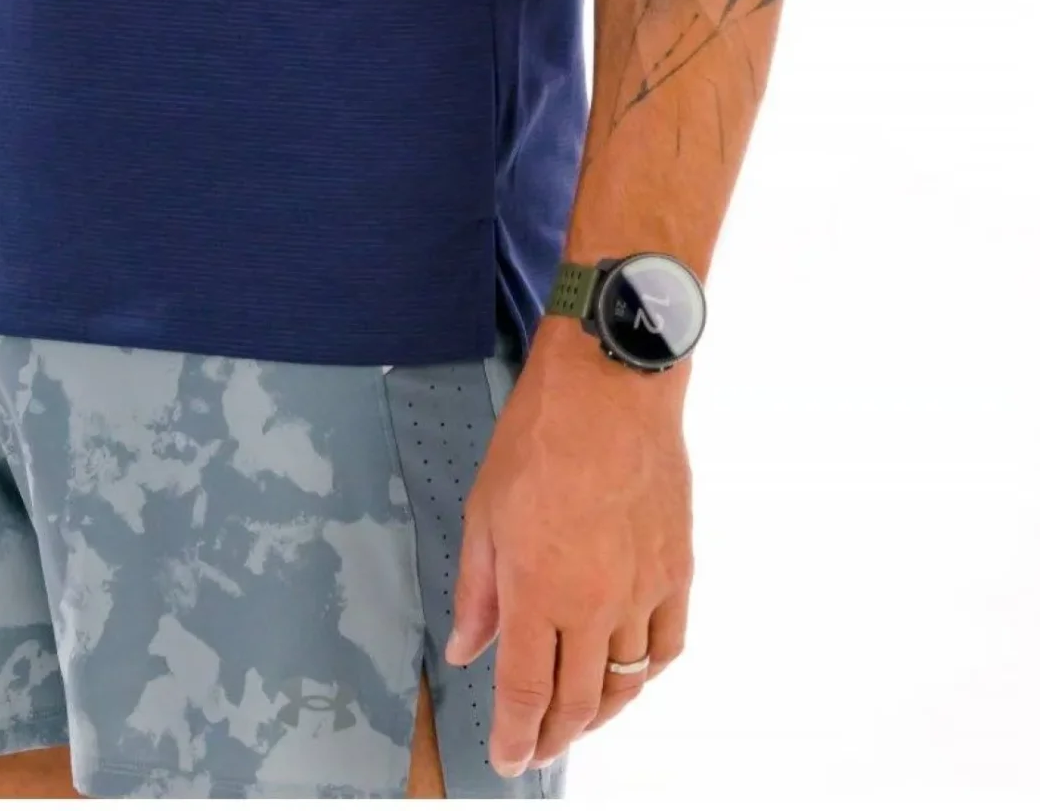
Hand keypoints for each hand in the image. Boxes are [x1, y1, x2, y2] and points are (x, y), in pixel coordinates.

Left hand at [443, 324, 692, 777]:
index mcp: (537, 590)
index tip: (507, 760)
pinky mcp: (677, 571)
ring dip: (601, 715)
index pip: (525, 690)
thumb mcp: (485, 509)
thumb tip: (467, 649)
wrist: (611, 386)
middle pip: (578, 700)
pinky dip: (647, 673)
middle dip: (553, 737)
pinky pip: (667, 646)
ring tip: (578, 724)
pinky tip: (630, 675)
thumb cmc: (540, 435)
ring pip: (626, 683)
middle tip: (537, 751)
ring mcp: (643, 591)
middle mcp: (594, 603)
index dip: (515, 735)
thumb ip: (478, 590)